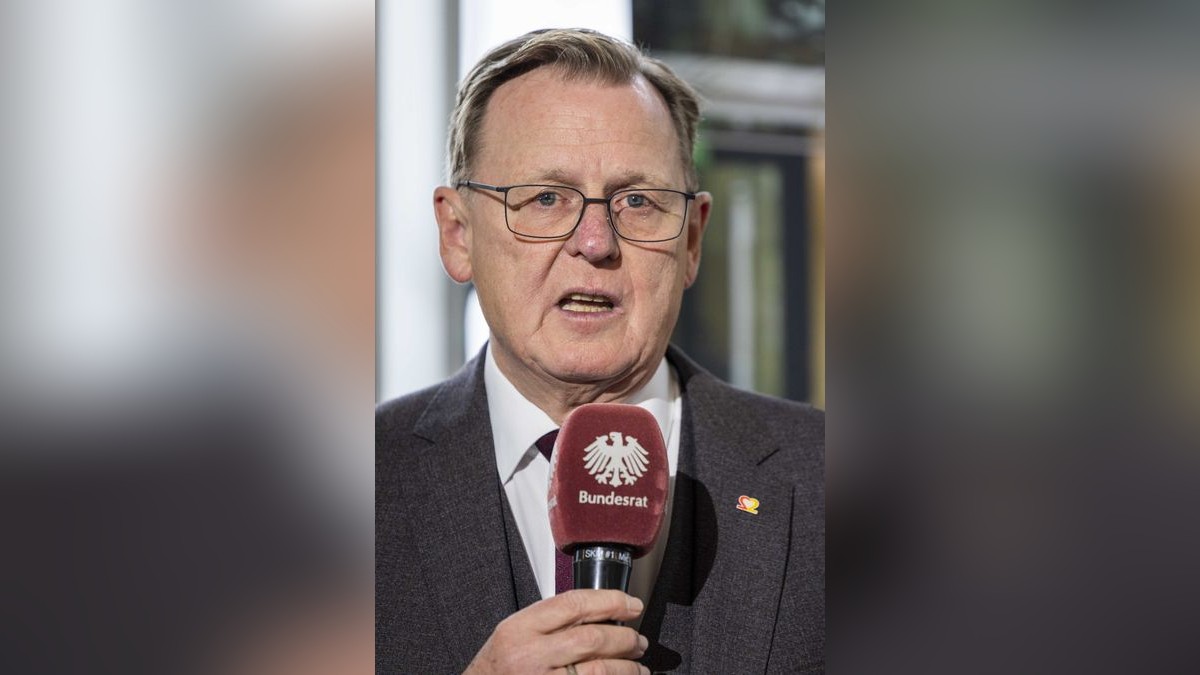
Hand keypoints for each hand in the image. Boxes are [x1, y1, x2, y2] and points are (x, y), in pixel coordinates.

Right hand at [463, 589, 649, 674]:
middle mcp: (530, 656)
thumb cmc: (496, 668)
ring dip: (626, 667)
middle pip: (591, 638)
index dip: (610, 601)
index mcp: (520, 630)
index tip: (631, 604)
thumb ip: (550, 621)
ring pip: (598, 670)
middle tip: (638, 640)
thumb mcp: (514, 634)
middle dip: (624, 638)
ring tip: (638, 665)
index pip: (573, 604)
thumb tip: (599, 613)